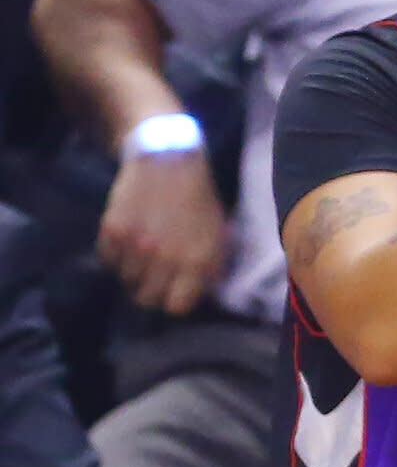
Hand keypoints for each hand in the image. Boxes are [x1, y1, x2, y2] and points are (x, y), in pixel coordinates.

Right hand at [99, 148, 227, 314]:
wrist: (168, 160)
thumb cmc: (198, 198)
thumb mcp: (218, 234)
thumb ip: (210, 267)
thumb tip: (200, 293)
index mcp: (198, 260)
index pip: (177, 306)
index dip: (174, 300)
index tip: (171, 291)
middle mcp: (167, 258)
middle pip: (147, 298)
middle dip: (150, 290)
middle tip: (152, 275)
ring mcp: (137, 245)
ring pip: (125, 279)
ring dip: (133, 270)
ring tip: (141, 251)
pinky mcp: (113, 230)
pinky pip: (108, 259)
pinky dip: (115, 253)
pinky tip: (127, 237)